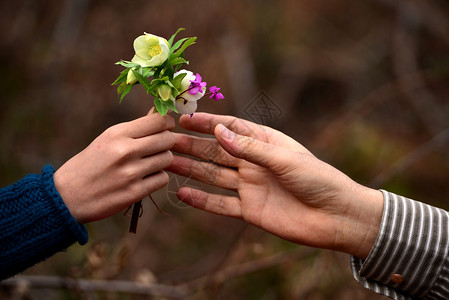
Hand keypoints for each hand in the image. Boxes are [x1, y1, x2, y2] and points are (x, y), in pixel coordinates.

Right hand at [54, 109, 174, 223]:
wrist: (67, 196)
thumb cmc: (90, 164)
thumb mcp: (107, 139)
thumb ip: (134, 129)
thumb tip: (160, 113)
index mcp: (117, 134)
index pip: (158, 121)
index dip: (167, 123)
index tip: (164, 128)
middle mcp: (125, 151)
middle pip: (167, 139)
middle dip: (167, 143)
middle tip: (158, 148)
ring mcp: (131, 172)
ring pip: (167, 159)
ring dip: (162, 161)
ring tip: (149, 164)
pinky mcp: (134, 192)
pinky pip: (162, 179)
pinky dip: (157, 178)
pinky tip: (145, 178)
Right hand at [167, 113, 382, 258]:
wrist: (336, 217)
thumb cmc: (318, 180)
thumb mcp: (284, 159)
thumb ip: (250, 148)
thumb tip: (218, 132)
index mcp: (265, 143)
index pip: (230, 128)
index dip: (207, 123)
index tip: (183, 119)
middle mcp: (253, 163)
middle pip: (216, 152)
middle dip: (192, 146)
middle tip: (166, 141)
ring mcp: (250, 186)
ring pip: (214, 176)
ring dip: (191, 170)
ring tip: (168, 163)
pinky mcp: (249, 209)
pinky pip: (220, 204)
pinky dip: (202, 200)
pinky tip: (183, 194)